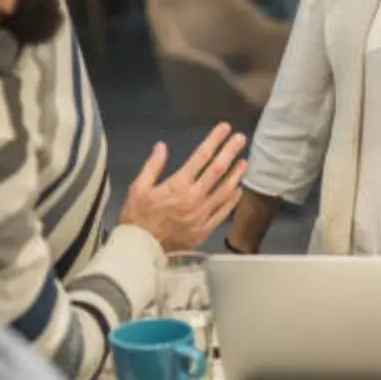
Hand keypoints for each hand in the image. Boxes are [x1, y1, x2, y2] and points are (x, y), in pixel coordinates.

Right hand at [119, 122, 246, 251]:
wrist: (140, 252)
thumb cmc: (136, 219)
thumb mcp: (137, 188)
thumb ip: (152, 166)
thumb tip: (162, 145)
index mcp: (177, 185)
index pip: (201, 156)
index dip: (214, 140)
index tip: (224, 128)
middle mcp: (194, 197)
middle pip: (218, 170)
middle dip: (230, 151)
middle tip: (241, 138)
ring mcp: (202, 214)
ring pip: (225, 190)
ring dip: (236, 174)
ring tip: (245, 161)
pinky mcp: (205, 229)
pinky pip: (223, 212)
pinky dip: (232, 200)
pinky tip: (238, 191)